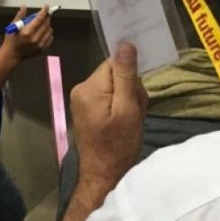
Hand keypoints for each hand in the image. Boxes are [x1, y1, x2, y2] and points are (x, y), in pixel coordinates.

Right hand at [1, 5, 53, 60]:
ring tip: (42, 24)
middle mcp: (35, 38)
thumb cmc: (11, 40)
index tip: (46, 7)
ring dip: (47, 25)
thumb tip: (24, 7)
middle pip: (46, 24)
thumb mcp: (13, 26)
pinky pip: (50, 38)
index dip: (44, 11)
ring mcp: (40, 44)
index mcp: (27, 32)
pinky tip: (43, 32)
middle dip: (46, 17)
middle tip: (43, 15)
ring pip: (49, 30)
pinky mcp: (42, 49)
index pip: (39, 19)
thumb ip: (20, 16)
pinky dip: (48, 33)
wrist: (12, 55)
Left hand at [71, 42, 147, 188]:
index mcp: (90, 87)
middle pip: (115, 73)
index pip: (115, 62)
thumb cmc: (118, 145)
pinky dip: (120, 106)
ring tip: (130, 120)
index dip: (131, 75)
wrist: (104, 175)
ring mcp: (82, 100)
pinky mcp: (87, 109)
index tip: (137, 95)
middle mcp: (82, 89)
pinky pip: (109, 97)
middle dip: (130, 89)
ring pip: (114, 85)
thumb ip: (126, 76)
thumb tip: (125, 44)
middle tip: (135, 112)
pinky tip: (124, 122)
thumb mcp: (128, 109)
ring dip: (128, 99)